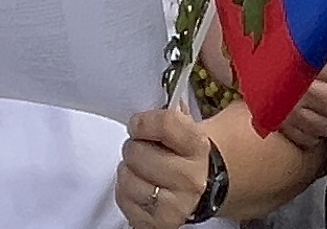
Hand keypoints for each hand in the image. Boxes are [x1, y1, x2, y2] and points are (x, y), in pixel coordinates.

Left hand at [117, 108, 213, 228]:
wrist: (202, 186)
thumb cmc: (185, 154)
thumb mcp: (186, 127)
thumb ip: (168, 112)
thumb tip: (148, 108)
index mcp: (198, 147)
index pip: (165, 123)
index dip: (143, 122)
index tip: (138, 125)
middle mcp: (191, 179)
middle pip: (137, 153)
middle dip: (133, 148)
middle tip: (142, 150)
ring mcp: (176, 205)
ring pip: (127, 179)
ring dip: (127, 171)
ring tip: (141, 170)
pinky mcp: (160, 223)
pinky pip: (124, 200)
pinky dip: (125, 192)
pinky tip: (139, 187)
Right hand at [279, 36, 326, 148]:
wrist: (244, 53)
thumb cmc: (282, 40)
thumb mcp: (315, 29)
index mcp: (302, 57)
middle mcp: (292, 87)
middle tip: (326, 84)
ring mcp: (283, 109)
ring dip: (326, 114)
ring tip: (314, 97)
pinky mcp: (274, 126)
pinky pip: (308, 139)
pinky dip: (309, 129)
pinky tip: (303, 111)